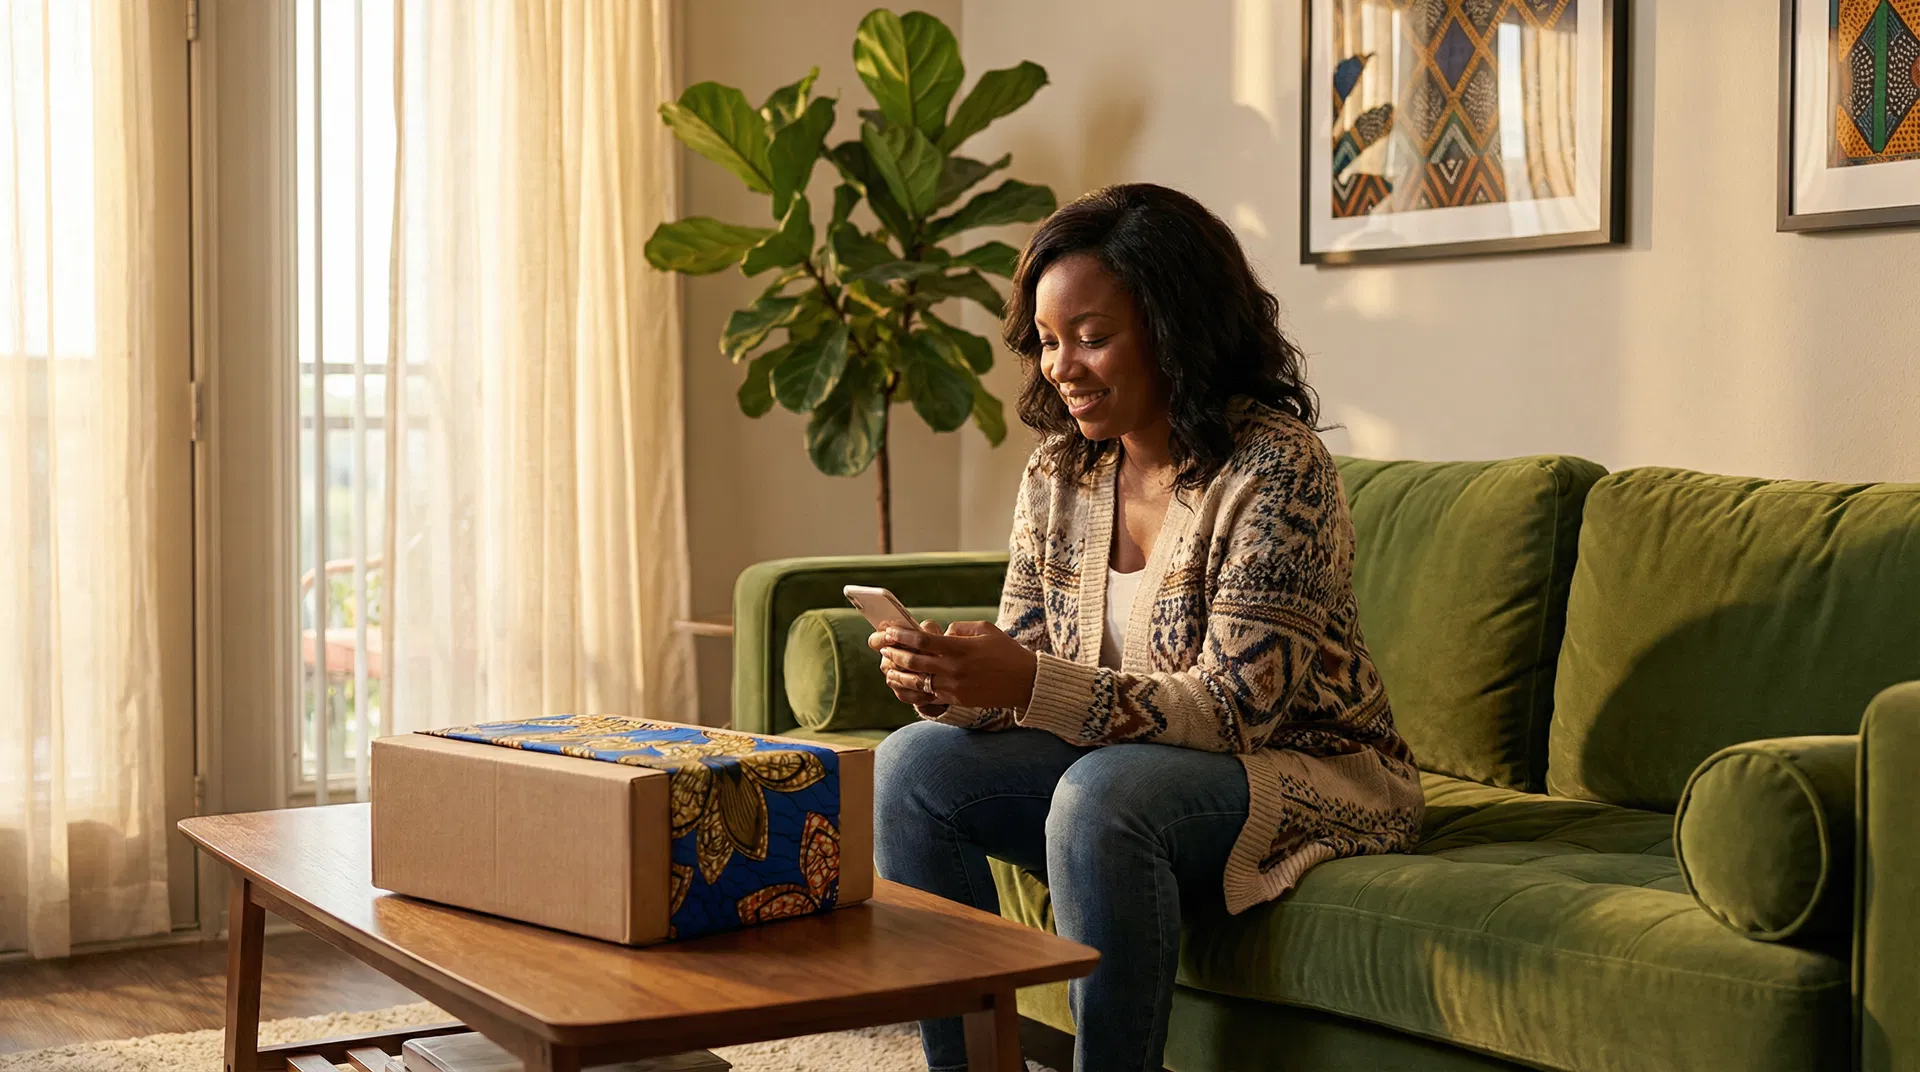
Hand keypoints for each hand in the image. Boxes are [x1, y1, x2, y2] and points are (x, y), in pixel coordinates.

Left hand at [868, 618, 1038, 710]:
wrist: (1025, 682)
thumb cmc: (1006, 651)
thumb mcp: (985, 629)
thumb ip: (958, 628)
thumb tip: (938, 632)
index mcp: (961, 649)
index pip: (923, 641)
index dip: (901, 635)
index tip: (887, 629)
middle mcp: (954, 669)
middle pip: (914, 661)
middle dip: (893, 652)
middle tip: (881, 645)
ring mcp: (954, 688)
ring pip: (916, 681)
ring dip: (897, 672)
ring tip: (886, 665)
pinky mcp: (956, 700)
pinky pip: (925, 696)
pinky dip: (909, 689)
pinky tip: (899, 683)